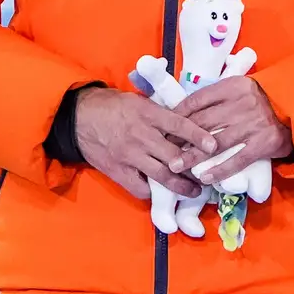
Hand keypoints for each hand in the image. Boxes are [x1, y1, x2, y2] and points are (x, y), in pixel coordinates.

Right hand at [73, 86, 216, 200]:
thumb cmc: (113, 105)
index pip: (179, 125)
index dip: (198, 136)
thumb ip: (161, 113)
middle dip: (193, 167)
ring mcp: (129, 156)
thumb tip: (188, 120)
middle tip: (208, 175)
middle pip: (173, 156)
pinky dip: (153, 191)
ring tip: (193, 190)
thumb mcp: (140, 100)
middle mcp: (141, 136)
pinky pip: (140, 187)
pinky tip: (163, 193)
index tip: (213, 146)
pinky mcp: (118, 171)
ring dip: (180, 185)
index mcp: (148, 114)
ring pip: (161, 175)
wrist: (79, 117)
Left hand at [171, 75, 290, 185]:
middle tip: (163, 150)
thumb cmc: (266, 99)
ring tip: (176, 167)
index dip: (179, 114)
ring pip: (215, 142)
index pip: (198, 99)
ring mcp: (253, 124)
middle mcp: (242, 104)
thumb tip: (187, 110)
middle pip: (203, 122)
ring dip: (192, 156)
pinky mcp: (264, 143)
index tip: (166, 126)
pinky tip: (204, 177)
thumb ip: (219, 96)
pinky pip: (237, 159)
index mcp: (234, 86)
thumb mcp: (243, 88)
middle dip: (180, 138)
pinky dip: (219, 169)